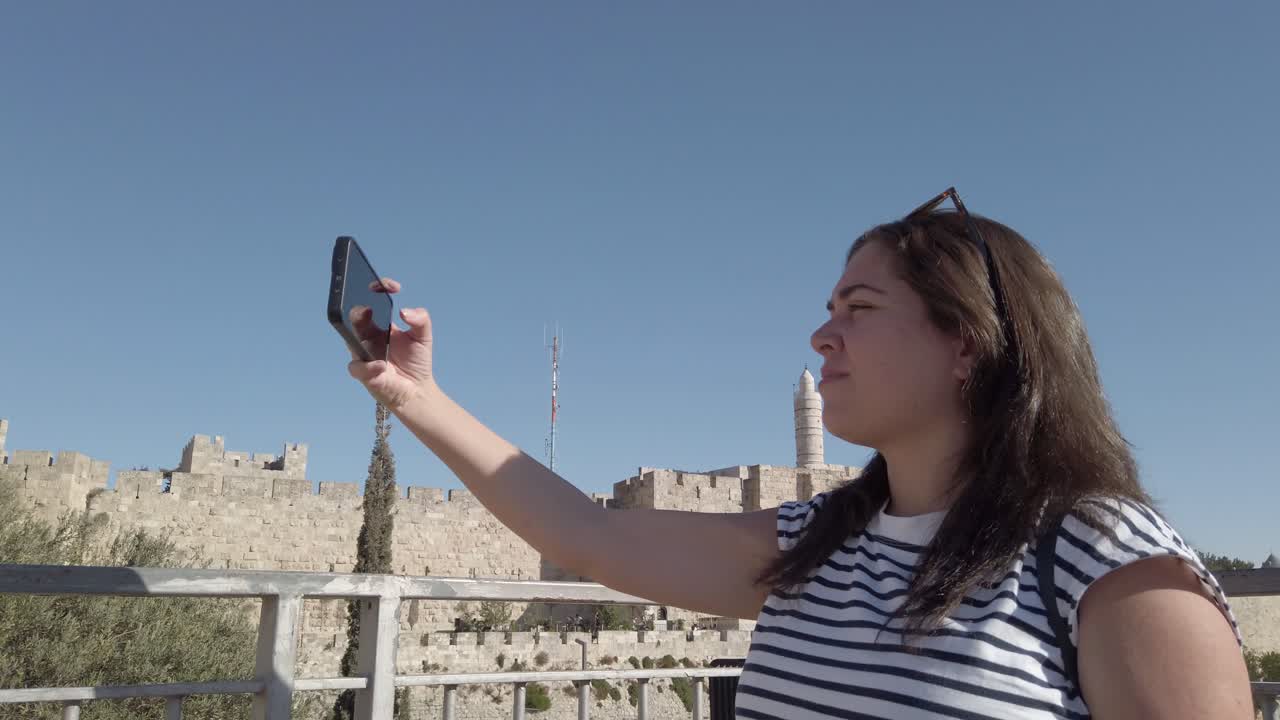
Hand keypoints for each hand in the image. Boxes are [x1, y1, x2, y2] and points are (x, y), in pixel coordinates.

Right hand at [345, 278, 435, 410]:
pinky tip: (382, 365)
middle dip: (358, 308)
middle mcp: (367, 337)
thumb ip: (421, 319)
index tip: (392, 287)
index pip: (371, 301)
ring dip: (357, 332)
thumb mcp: (423, 336)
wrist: (417, 390)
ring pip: (349, 338)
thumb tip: (405, 312)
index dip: (378, 289)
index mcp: (379, 325)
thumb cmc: (416, 362)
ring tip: (367, 322)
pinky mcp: (363, 374)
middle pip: (354, 316)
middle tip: (369, 307)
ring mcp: (363, 354)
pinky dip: (368, 366)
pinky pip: (358, 367)